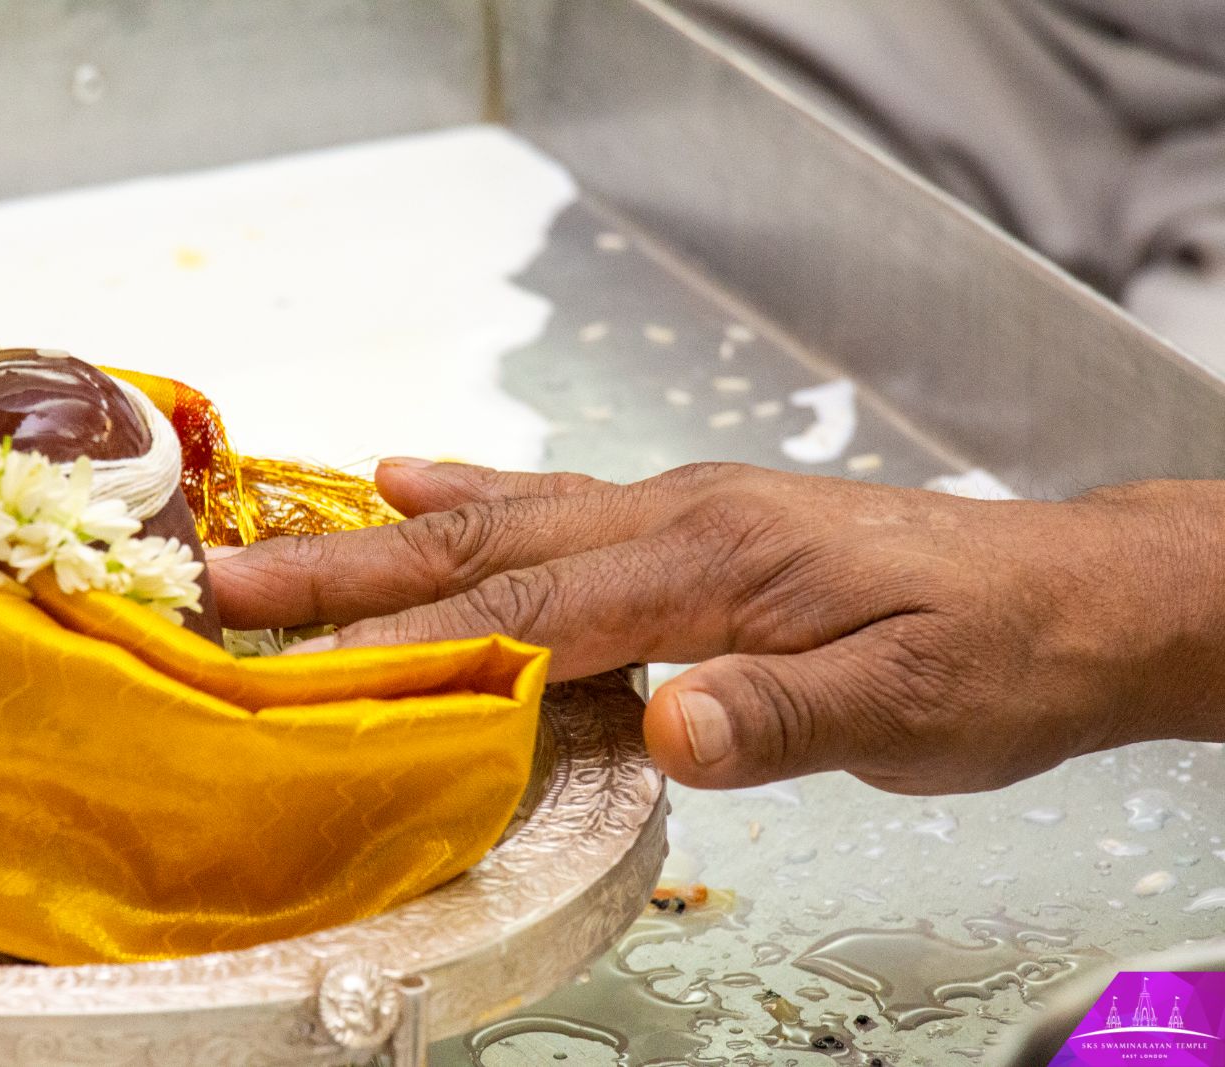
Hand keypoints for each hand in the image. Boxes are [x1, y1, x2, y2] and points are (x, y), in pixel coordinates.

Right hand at [206, 459, 1224, 794]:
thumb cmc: (990, 656)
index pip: (530, 607)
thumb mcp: (908, 709)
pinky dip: (470, 499)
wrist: (1064, 600)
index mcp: (715, 560)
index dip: (408, 641)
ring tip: (285, 535)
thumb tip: (672, 723)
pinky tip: (417, 485)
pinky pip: (554, 507)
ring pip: (505, 515)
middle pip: (486, 545)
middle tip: (233, 579)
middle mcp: (678, 517)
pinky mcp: (690, 528)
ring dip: (386, 535)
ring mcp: (679, 513)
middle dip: (349, 569)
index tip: (299, 666)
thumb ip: (785, 717)